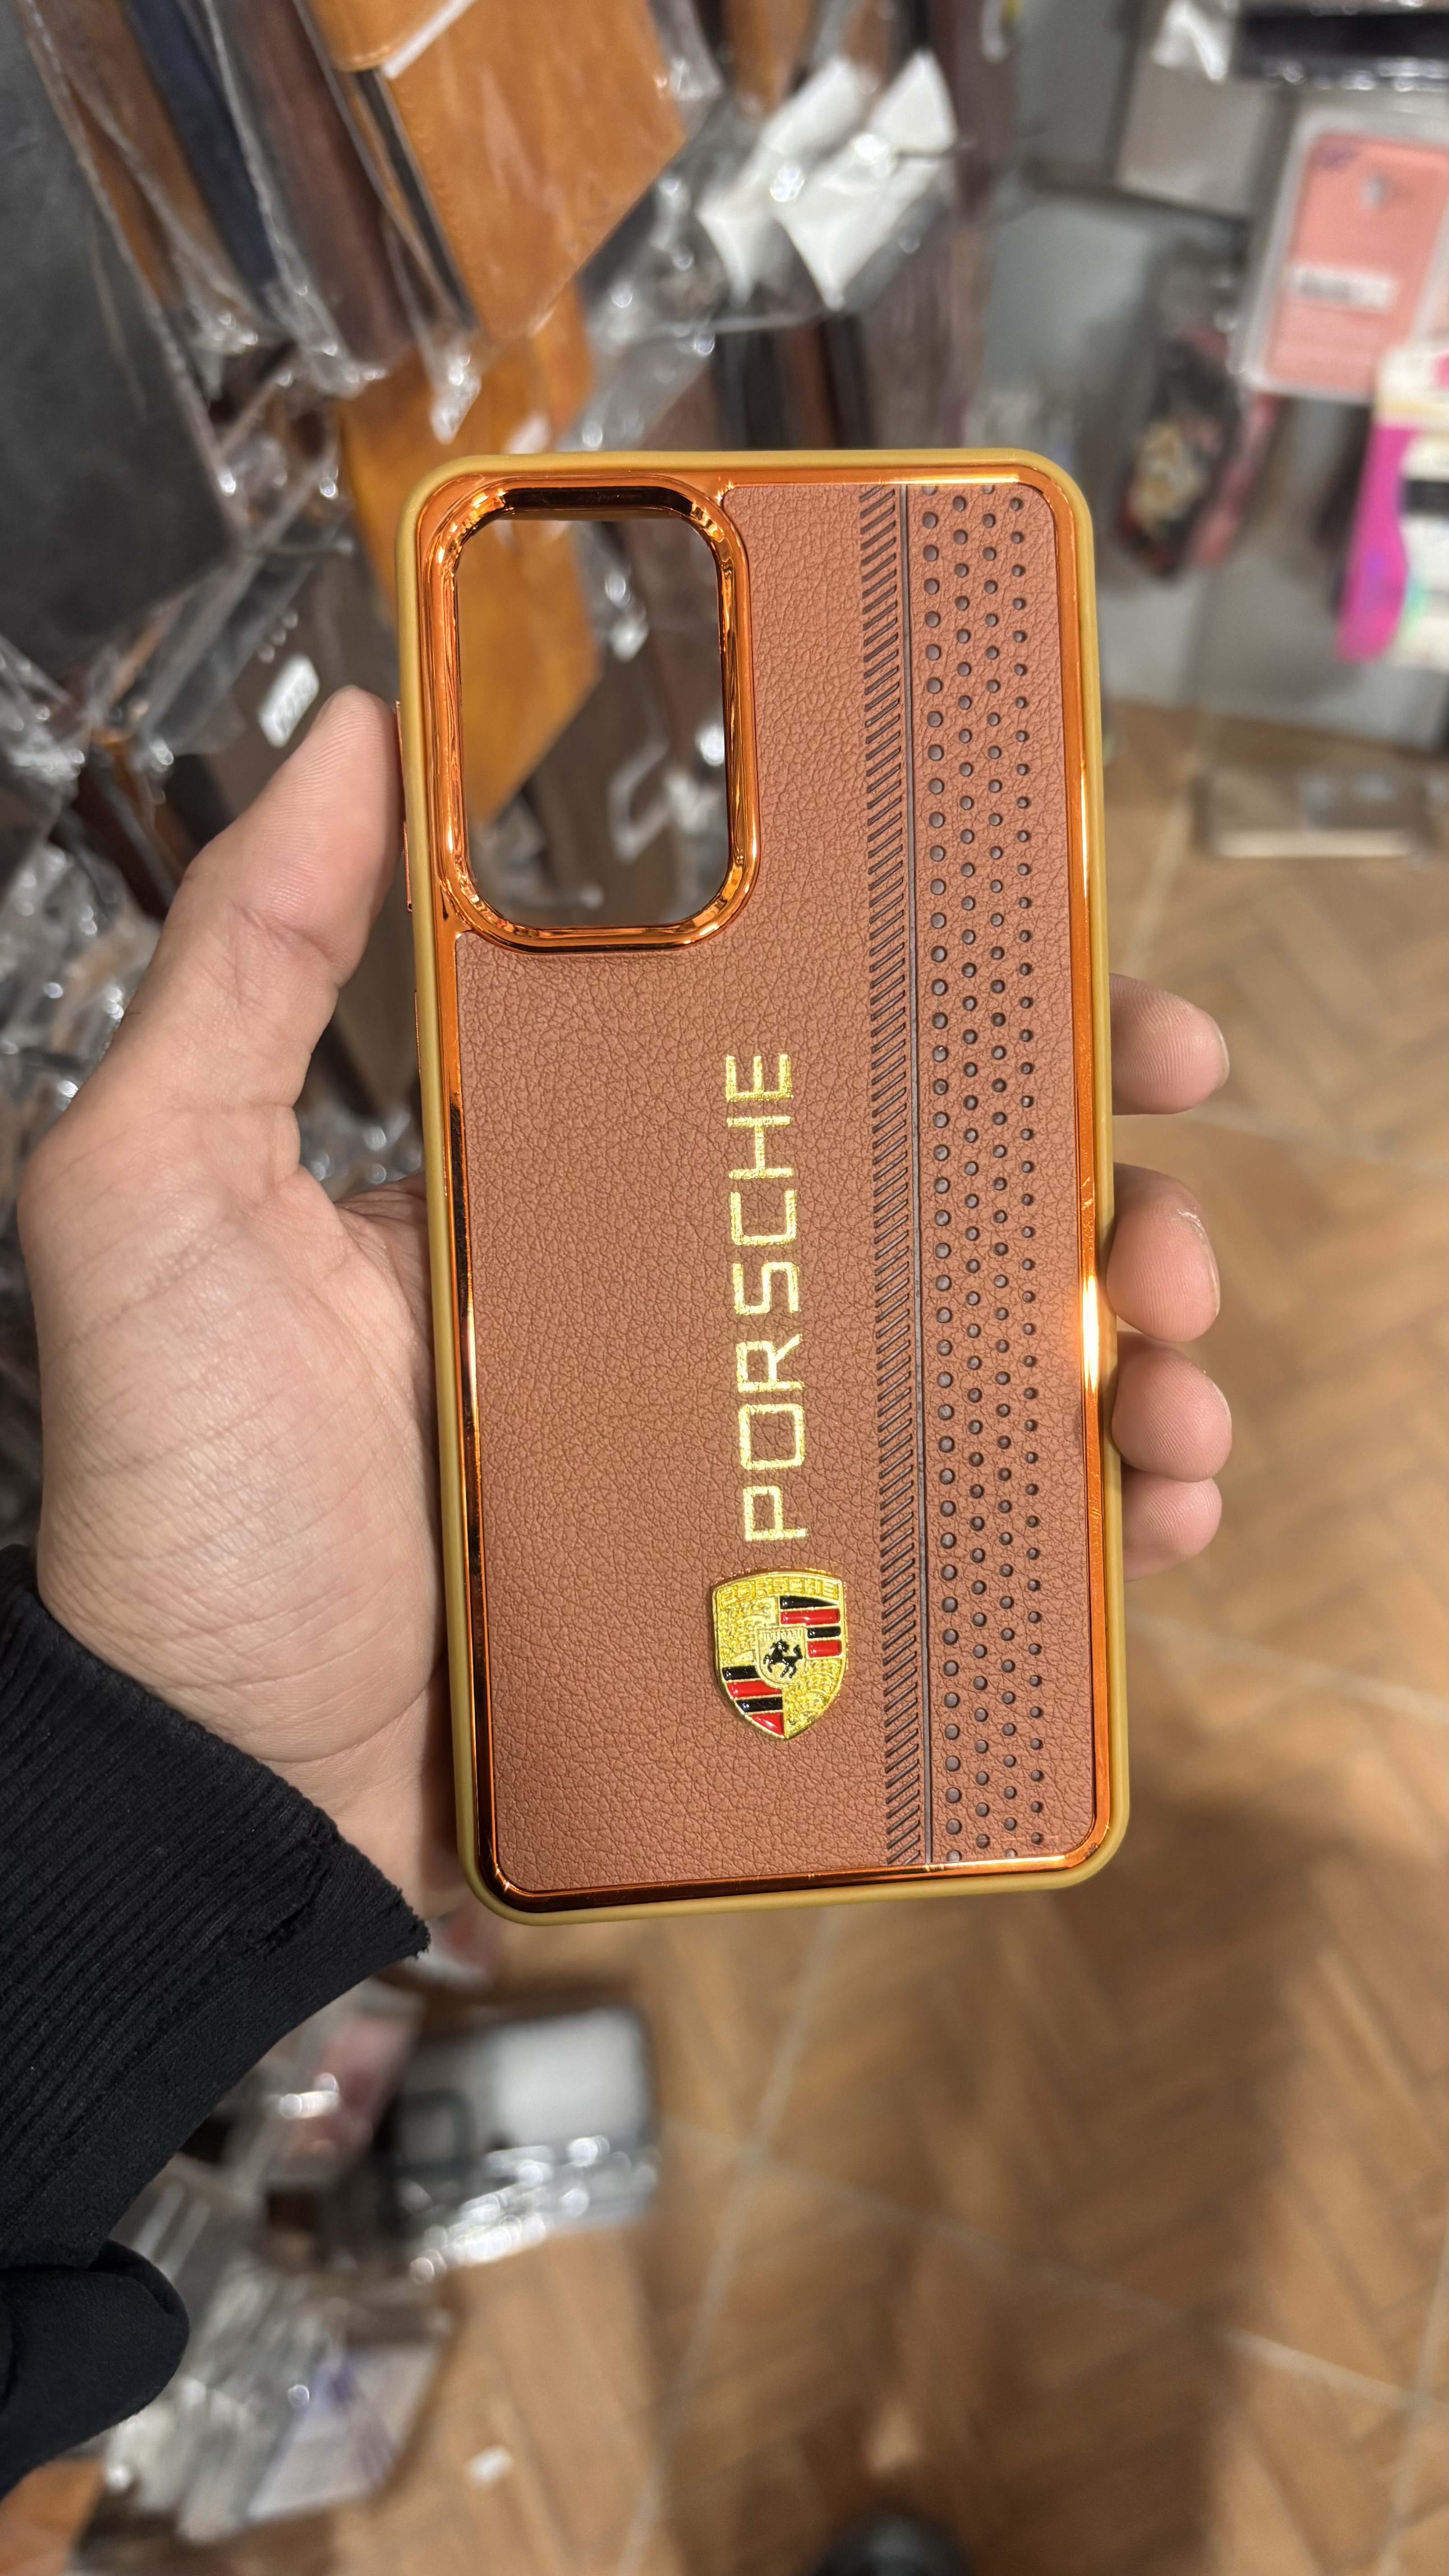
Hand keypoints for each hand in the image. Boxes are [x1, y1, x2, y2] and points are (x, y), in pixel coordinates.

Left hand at [19, 696, 1228, 1917]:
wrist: (217, 1789)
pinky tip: (1138, 1518)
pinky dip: (1078, 1523)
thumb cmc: (180, 1511)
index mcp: (574, 1187)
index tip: (1078, 975)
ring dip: (1125, 1356)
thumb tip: (351, 732)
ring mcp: (738, 1452)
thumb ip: (240, 965)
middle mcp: (674, 1303)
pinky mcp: (769, 1598)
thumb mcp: (156, 1197)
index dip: (960, 1004)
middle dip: (1099, 1188)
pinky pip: (961, 1542)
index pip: (804, 1051)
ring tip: (1174, 1388)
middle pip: (939, 1207)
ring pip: (985, 1369)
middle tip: (1166, 1211)